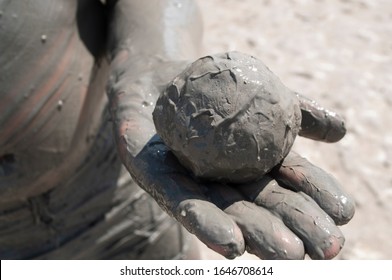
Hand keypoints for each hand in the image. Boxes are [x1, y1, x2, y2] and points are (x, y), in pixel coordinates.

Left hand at [107, 59, 354, 259]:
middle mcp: (221, 181)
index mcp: (248, 166)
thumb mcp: (262, 92)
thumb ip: (298, 112)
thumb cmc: (215, 86)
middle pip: (261, 206)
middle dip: (294, 226)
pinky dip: (205, 222)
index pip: (287, 184)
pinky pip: (179, 200)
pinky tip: (230, 244)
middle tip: (328, 248)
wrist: (157, 75)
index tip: (346, 214)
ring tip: (288, 253)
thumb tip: (343, 131)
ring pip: (226, 211)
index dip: (315, 198)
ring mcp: (188, 183)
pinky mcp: (154, 177)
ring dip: (257, 234)